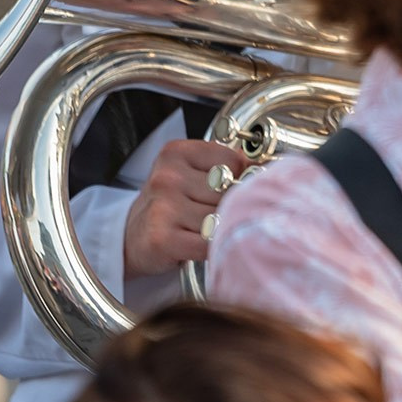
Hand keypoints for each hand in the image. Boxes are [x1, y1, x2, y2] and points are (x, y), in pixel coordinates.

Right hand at [122, 138, 248, 278]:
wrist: (132, 238)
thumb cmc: (172, 204)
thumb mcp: (193, 172)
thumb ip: (227, 164)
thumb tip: (268, 166)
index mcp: (177, 152)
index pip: (235, 162)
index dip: (237, 179)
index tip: (222, 189)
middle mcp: (166, 177)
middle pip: (229, 192)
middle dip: (228, 207)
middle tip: (210, 214)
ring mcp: (162, 208)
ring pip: (221, 219)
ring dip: (218, 229)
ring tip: (201, 229)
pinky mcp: (161, 239)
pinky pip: (208, 244)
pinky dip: (212, 249)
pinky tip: (199, 246)